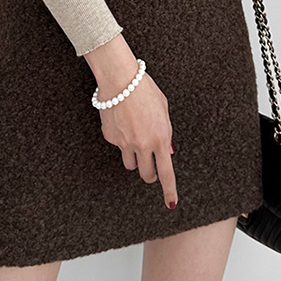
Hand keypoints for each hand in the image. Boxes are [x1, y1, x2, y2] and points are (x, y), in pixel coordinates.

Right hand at [83, 34, 177, 209]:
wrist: (120, 78)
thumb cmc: (145, 89)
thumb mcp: (164, 109)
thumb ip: (166, 133)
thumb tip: (168, 151)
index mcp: (161, 138)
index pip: (167, 173)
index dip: (169, 190)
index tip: (170, 202)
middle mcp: (143, 144)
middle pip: (147, 174)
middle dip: (150, 174)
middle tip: (150, 166)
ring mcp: (125, 143)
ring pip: (130, 164)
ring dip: (135, 158)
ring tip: (135, 137)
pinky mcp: (111, 138)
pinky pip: (118, 146)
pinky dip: (121, 139)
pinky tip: (122, 122)